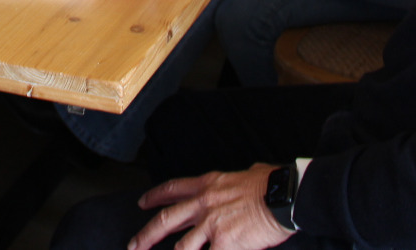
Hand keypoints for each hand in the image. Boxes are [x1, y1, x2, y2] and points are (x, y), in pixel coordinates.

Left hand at [130, 167, 292, 249]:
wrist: (283, 196)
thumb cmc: (270, 183)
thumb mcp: (244, 174)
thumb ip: (232, 184)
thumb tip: (240, 182)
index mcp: (207, 184)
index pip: (173, 189)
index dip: (154, 197)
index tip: (142, 203)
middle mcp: (203, 204)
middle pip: (166, 220)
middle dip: (146, 235)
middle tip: (133, 245)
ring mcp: (211, 225)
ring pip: (181, 246)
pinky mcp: (224, 243)